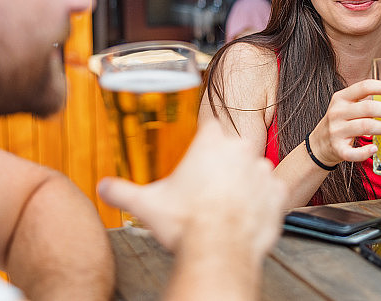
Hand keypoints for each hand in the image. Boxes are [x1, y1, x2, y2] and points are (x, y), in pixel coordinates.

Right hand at [98, 121, 285, 257]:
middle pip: (233, 148)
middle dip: (223, 165)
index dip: (203, 143)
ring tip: (227, 204)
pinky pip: (272, 192)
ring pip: (254, 169)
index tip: (197, 159)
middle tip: (208, 187)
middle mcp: (241, 150)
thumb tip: (102, 188)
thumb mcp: (145, 204)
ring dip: (245, 182)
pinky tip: (248, 214)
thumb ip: (121, 191)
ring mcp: (263, 171)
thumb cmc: (186, 223)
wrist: (218, 250)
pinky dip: (263, 201)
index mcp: (211, 142)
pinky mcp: (278, 193)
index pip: (210, 129)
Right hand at [309, 79, 380, 166]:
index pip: (364, 86)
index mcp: (341, 97)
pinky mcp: (337, 149)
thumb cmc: (341, 123)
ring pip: (365, 127)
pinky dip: (364, 152)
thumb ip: (366, 101)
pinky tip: (376, 149)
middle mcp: (337, 112)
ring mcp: (336, 131)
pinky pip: (352, 152)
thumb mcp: (347, 106)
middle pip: (368, 108)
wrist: (319, 144)